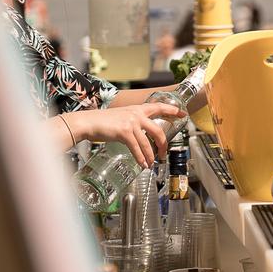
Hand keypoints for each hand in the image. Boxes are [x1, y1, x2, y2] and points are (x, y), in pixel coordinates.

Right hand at [67, 103, 185, 167]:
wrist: (88, 122)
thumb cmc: (103, 121)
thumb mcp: (122, 116)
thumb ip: (133, 122)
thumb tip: (140, 134)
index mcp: (138, 109)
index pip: (160, 107)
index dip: (173, 111)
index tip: (184, 114)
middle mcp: (137, 114)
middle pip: (158, 130)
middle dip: (163, 145)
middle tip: (163, 153)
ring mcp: (131, 123)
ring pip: (148, 143)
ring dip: (151, 155)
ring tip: (151, 164)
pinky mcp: (124, 132)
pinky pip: (137, 148)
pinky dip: (141, 158)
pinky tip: (143, 164)